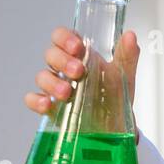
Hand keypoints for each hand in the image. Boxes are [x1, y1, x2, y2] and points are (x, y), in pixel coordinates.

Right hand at [24, 26, 139, 115]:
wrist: (115, 127)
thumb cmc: (114, 96)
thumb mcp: (124, 75)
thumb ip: (128, 55)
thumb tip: (130, 36)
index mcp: (78, 55)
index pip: (62, 37)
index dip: (65, 38)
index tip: (78, 47)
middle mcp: (63, 69)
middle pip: (51, 55)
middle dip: (62, 61)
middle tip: (79, 71)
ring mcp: (55, 88)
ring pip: (42, 76)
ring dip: (52, 82)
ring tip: (67, 92)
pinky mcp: (50, 108)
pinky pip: (33, 100)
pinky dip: (36, 101)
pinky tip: (48, 104)